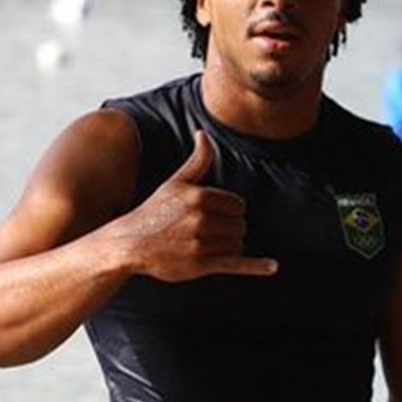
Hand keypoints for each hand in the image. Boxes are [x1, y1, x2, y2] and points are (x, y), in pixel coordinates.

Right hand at [111, 131, 277, 281]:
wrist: (129, 243)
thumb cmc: (155, 212)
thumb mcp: (176, 182)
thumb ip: (198, 160)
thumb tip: (203, 133)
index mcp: (199, 197)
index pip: (238, 206)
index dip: (229, 211)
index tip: (212, 215)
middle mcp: (201, 220)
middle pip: (240, 225)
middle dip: (228, 229)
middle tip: (204, 232)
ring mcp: (201, 243)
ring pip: (238, 244)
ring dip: (228, 246)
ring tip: (204, 244)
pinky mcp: (200, 265)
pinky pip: (236, 263)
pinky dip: (256, 266)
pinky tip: (272, 267)